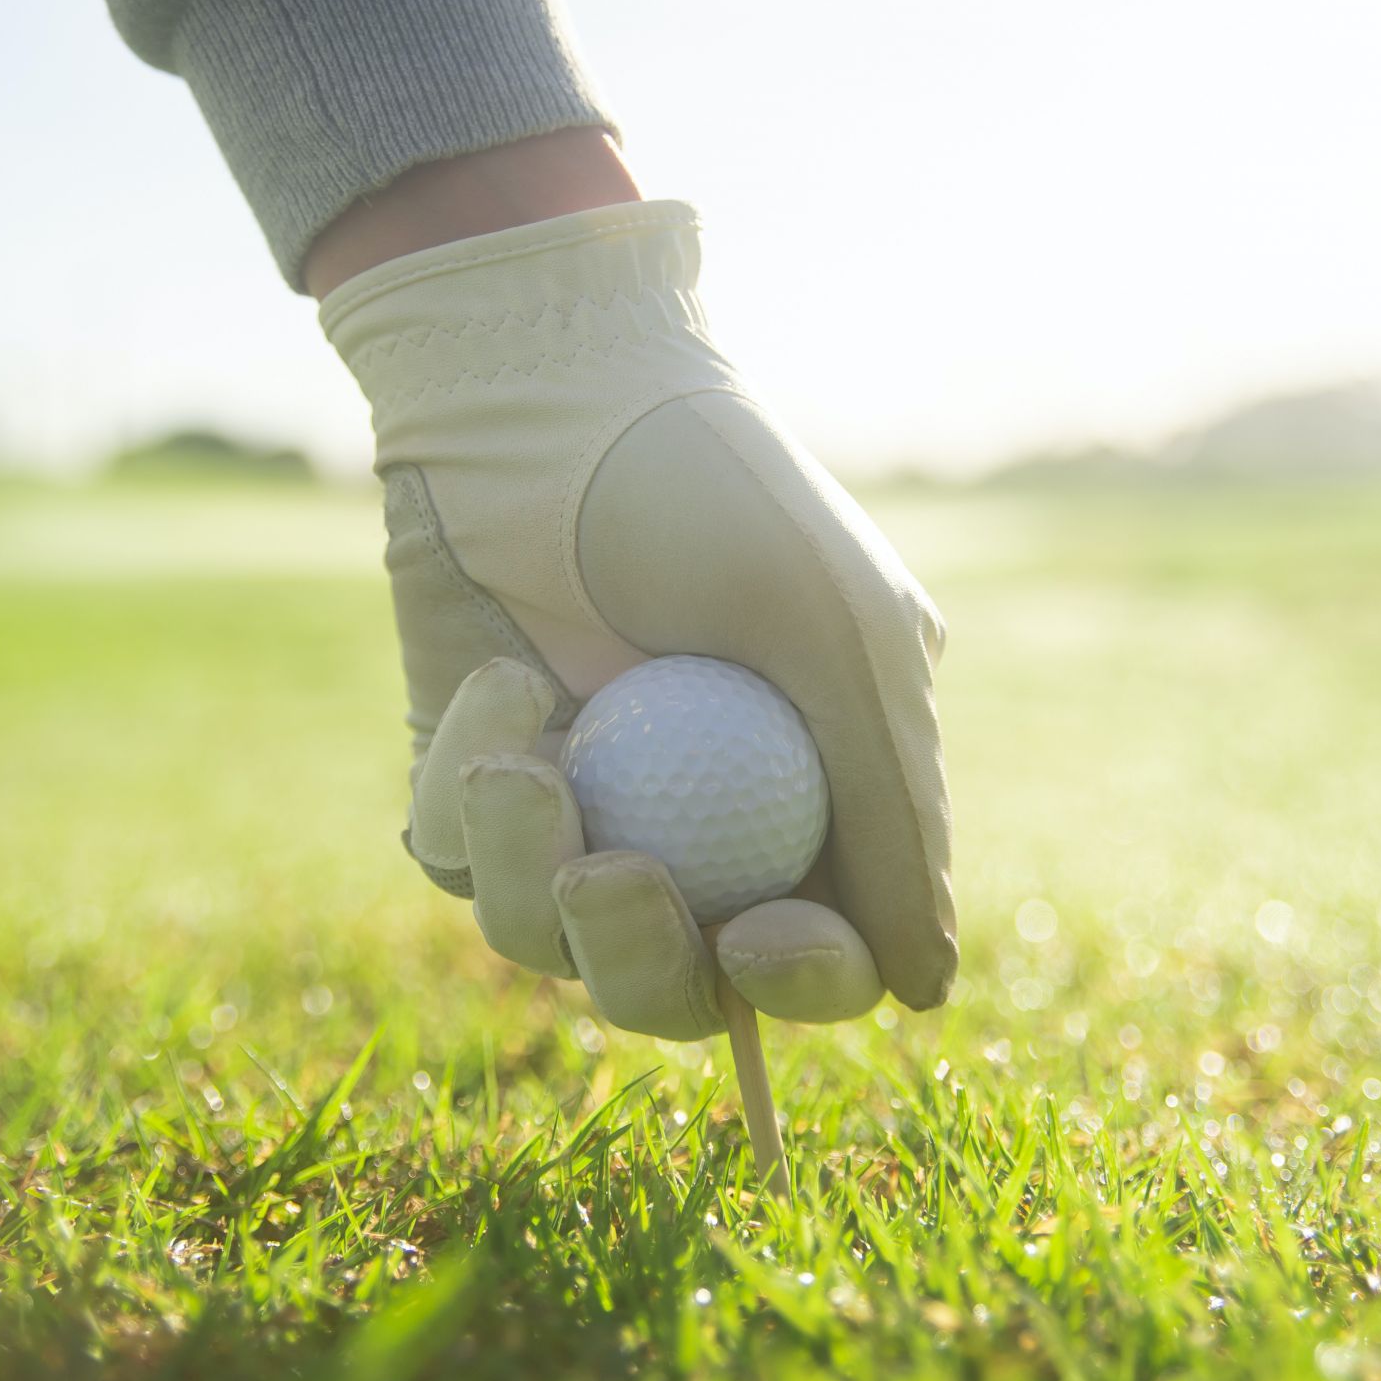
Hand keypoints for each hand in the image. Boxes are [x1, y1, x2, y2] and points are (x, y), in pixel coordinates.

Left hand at [322, 200, 956, 1038]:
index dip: (801, 978)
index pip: (818, 950)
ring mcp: (580, 803)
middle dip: (640, 959)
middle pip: (673, 983)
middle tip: (610, 877)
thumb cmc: (720, 498)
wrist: (554, 390)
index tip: (761, 938)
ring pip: (544, 939)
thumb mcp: (843, 638)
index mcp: (807, 798)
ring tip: (526, 758)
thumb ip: (893, 811)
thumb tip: (924, 991)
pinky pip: (455, 856)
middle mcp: (692, 820)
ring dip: (530, 870)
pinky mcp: (475, 776)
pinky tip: (501, 681)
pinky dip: (470, 790)